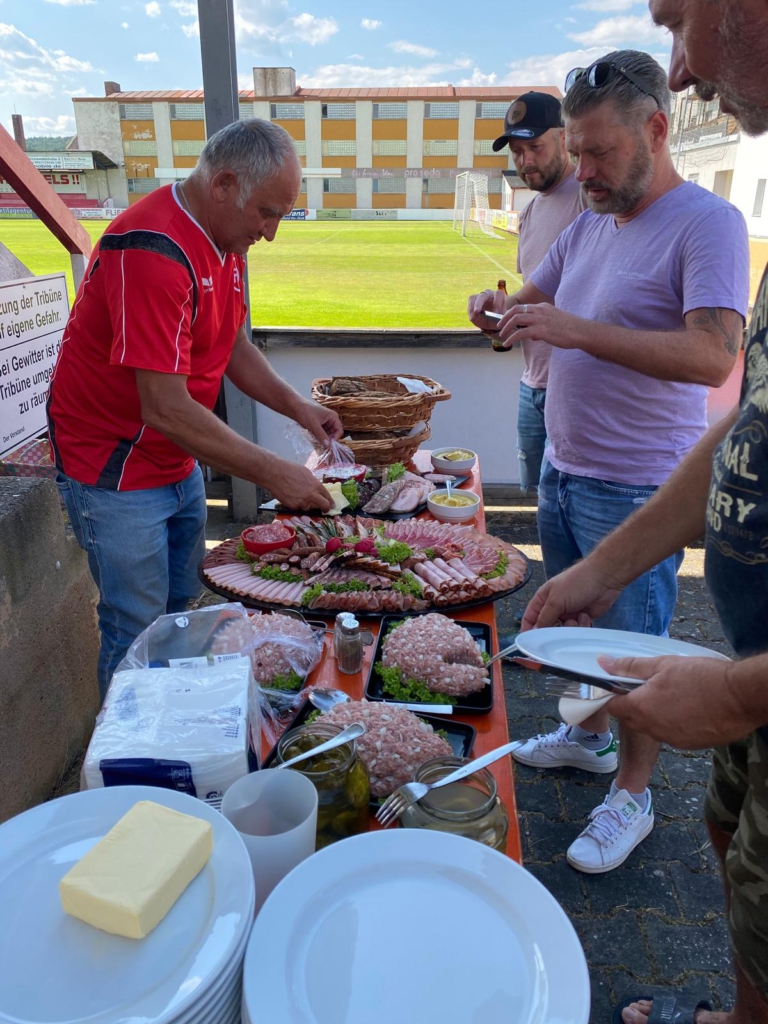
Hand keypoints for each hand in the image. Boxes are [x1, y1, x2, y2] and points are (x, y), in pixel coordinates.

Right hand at [267, 460, 333, 512]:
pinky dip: (295, 503)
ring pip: (308, 507)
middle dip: (326, 508)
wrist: (275, 473)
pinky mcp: (293, 506)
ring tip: (298, 495)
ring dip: (306, 503)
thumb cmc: (290, 469)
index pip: (327, 496)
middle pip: (324, 506)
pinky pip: (297, 507)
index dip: (331, 502)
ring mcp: (302, 502)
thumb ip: (313, 482)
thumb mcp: (306, 473)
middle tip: (324, 510)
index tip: (332, 505)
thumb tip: (315, 487)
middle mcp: (311, 495)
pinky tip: (290, 496)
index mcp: (316, 485)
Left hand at [295, 398, 343, 443]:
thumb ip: (321, 435)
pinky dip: (318, 438)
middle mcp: (330, 420)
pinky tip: (313, 440)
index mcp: (333, 417)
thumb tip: (328, 445)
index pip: (339, 431)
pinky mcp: (318, 426)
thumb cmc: (305, 412)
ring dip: (322, 440)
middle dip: (327, 440)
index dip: (335, 438)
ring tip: (316, 443)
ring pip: (326, 435)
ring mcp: (324, 423)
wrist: (293, 406)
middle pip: (333, 434)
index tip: (328, 445)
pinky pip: (321, 435)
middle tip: (321, 446)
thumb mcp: (314, 424)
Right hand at [468, 288, 506, 330]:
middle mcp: (489, 294)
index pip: (498, 294)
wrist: (491, 320)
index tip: (496, 313)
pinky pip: (470, 302)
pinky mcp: (473, 299)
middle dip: (479, 303)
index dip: (497, 302)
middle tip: (477, 311)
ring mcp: (480, 296)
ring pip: (474, 298)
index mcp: (499, 296)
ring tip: (473, 317)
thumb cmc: (497, 318)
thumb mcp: (500, 319)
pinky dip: (470, 310)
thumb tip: (496, 317)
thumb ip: (499, 317)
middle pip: (483, 295)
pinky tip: (472, 317)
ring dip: (472, 307)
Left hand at [497, 303, 586, 349]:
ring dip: (506, 328)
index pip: (523, 307)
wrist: (581, 332)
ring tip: (502, 336)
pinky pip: (521, 333)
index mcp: (543, 307)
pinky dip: (512, 338)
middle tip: (499, 326)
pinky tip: (508, 343)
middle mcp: (539, 310)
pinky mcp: (540, 330)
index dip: (511, 313)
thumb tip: (533, 336)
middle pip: (516, 310)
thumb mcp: (554, 323)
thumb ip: (542, 327)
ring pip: (516, 319)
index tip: (505, 320)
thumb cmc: (570, 330)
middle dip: (504, 318)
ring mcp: (540, 319)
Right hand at [521, 560, 624, 630]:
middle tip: (556, 639)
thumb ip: (544, 618)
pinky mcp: (582, 619)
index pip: (530, 617)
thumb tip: (534, 633)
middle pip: (547, 627)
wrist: (603, 579)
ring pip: (563, 632)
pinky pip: (577, 631)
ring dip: (569, 628)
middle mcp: (554, 608)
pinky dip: (581, 625)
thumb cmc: (576, 583)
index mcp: (543, 599)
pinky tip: (585, 616)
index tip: (529, 645)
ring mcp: (568, 614)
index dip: (527, 630)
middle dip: (552, 633)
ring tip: (576, 618)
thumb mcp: (556, 600)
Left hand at [600, 654, 748, 748]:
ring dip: (652, 713)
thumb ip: (630, 666)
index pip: (612, 707)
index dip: (611, 695)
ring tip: (670, 694)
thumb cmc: (702, 678)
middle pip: (630, 719)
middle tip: (646, 685)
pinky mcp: (688, 745)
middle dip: (632, 704)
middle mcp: (653, 729)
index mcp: (641, 709)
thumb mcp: (662, 665)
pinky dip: (671, 722)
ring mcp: (671, 740)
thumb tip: (603, 663)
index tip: (616, 685)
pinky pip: (670, 734)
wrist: (740, 697)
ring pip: (650, 727)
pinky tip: (685, 707)